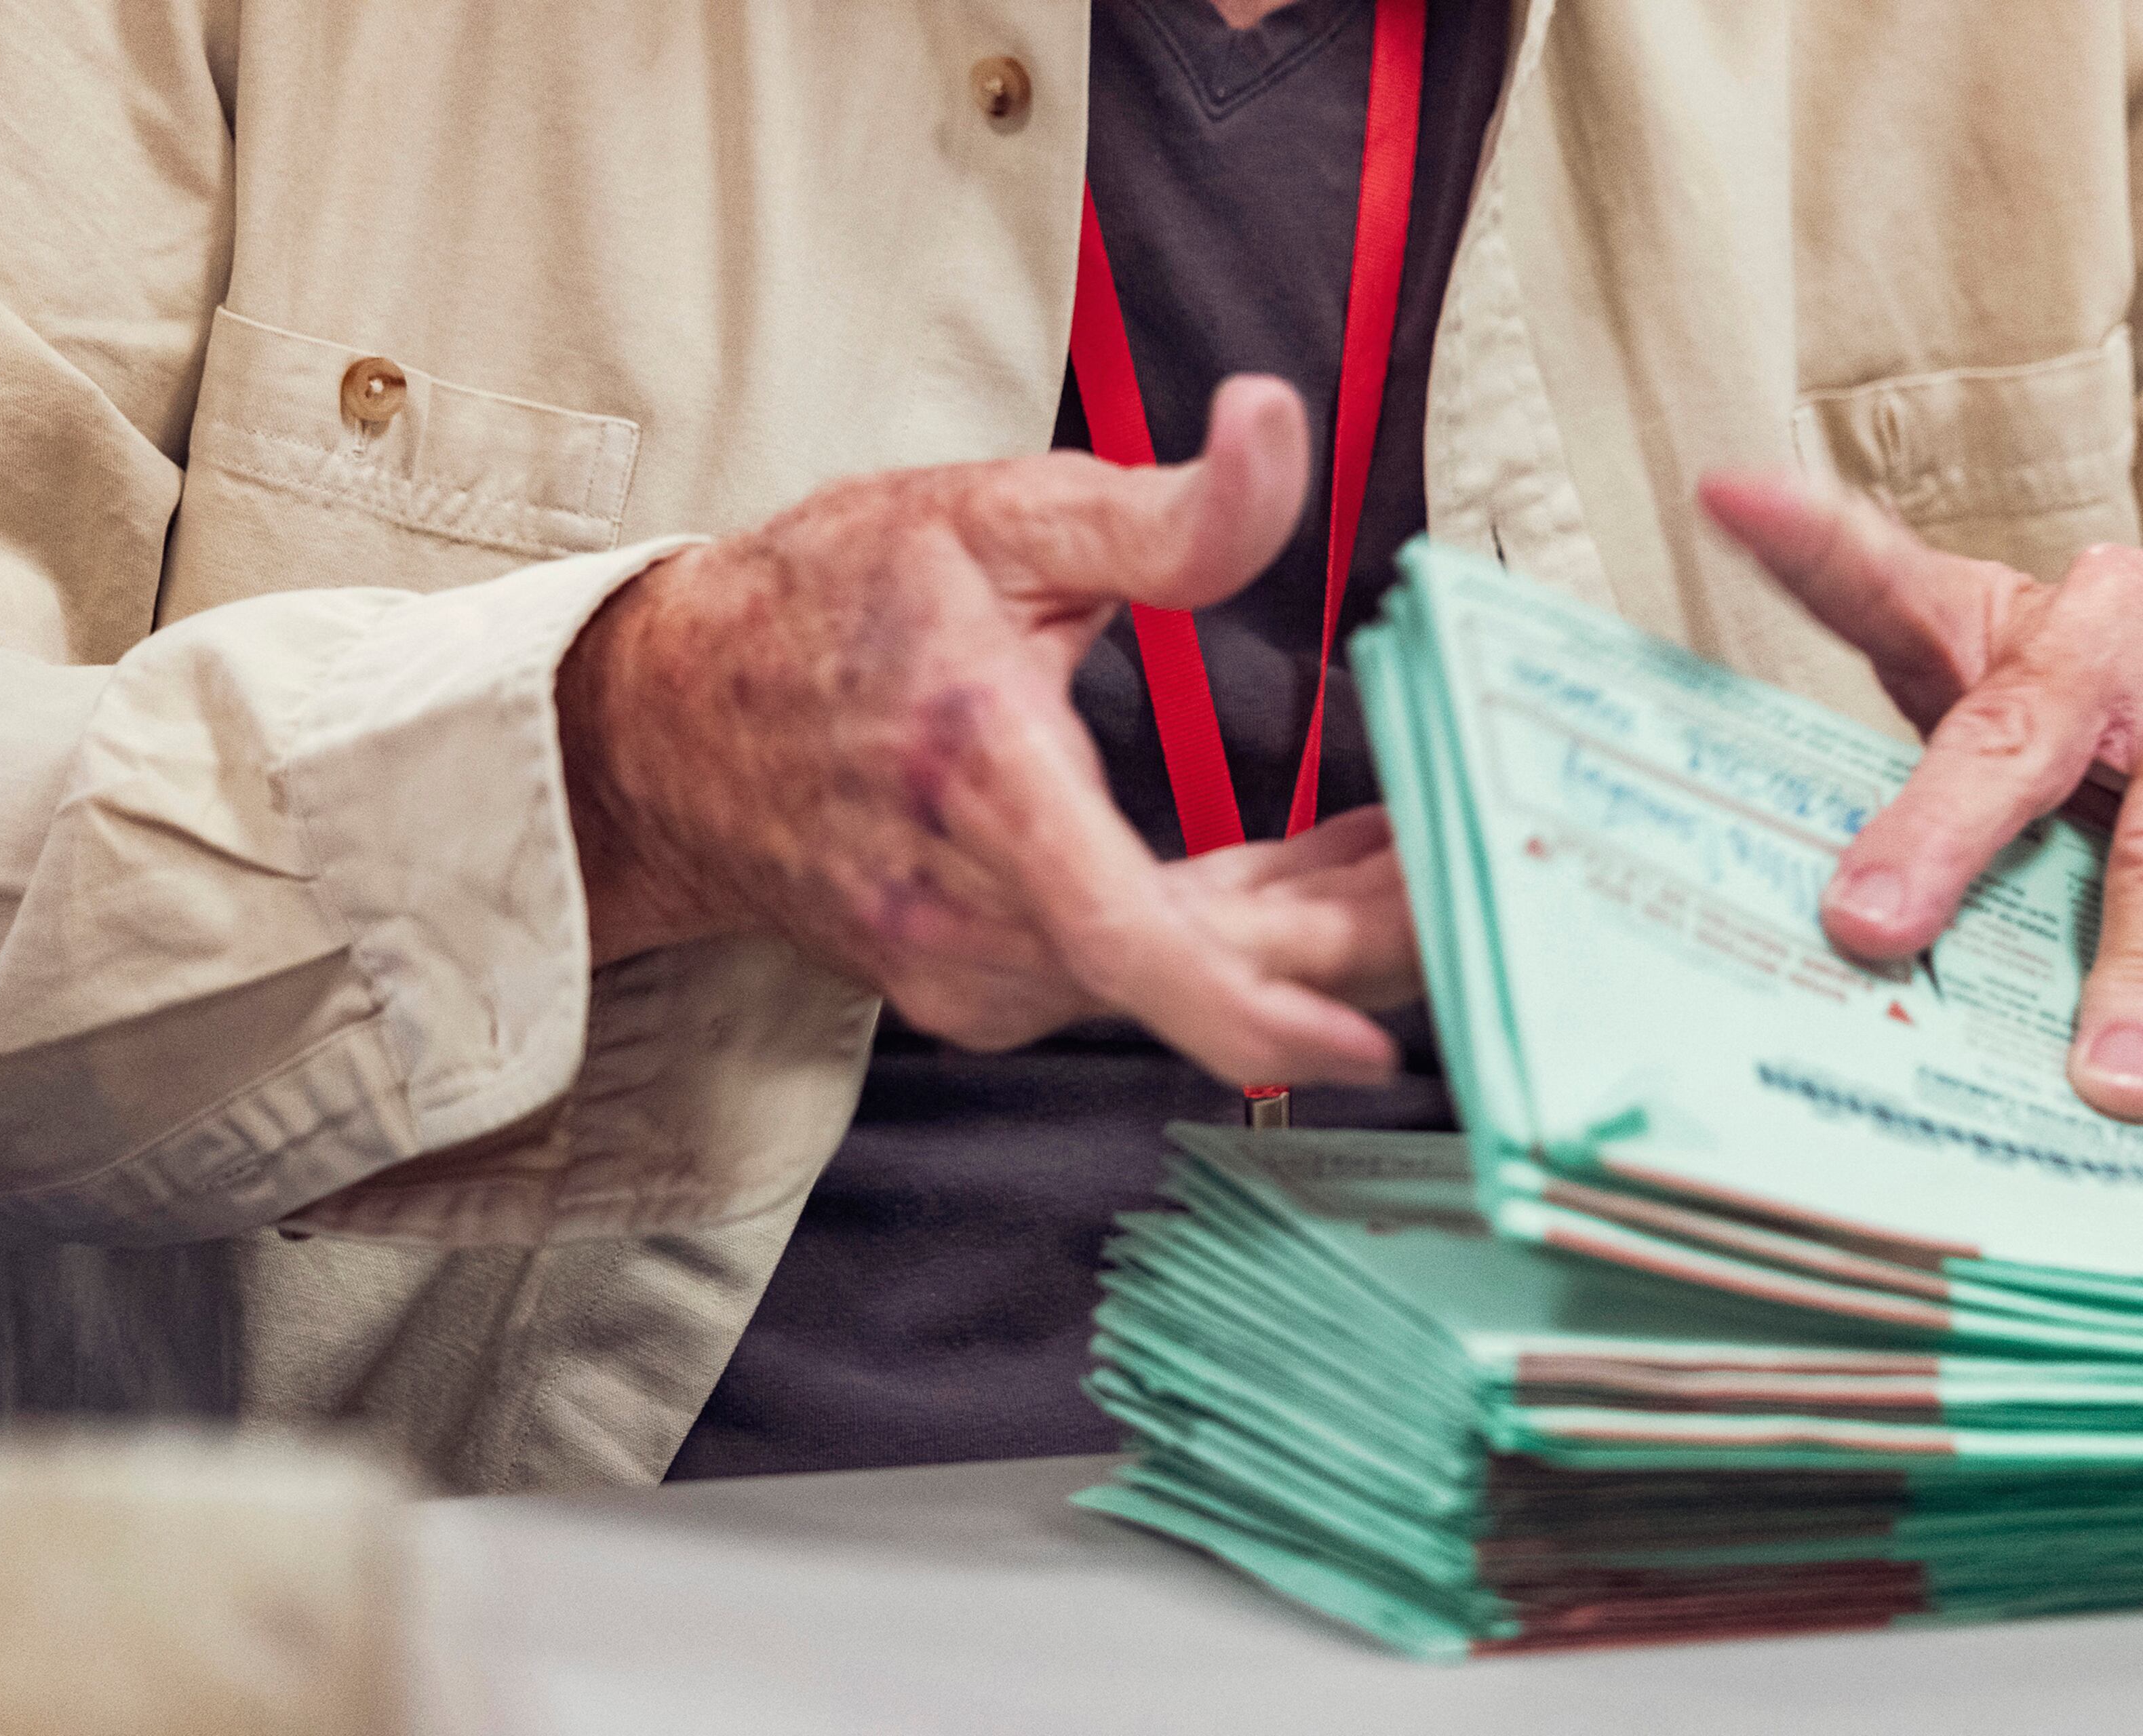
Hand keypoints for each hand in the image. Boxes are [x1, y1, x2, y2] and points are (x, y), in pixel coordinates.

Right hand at [555, 375, 1412, 1087]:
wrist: (668, 727)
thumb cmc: (823, 609)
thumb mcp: (989, 516)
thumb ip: (1157, 506)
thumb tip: (1278, 427)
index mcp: (979, 787)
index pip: (1138, 943)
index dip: (1266, 1012)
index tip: (1374, 1043)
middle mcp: (967, 914)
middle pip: (1199, 975)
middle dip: (1351, 939)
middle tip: (1473, 872)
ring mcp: (962, 970)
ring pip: (1178, 981)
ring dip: (1304, 930)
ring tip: (1411, 854)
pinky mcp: (970, 989)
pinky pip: (1133, 976)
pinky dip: (1233, 937)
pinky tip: (1308, 878)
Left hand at [1700, 470, 2142, 1126]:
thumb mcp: (2024, 769)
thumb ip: (1924, 816)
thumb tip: (1817, 937)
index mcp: (2021, 625)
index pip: (1892, 581)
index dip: (1811, 542)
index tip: (1727, 499)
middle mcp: (2129, 625)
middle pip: (2020, 725)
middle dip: (1943, 834)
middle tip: (1873, 928)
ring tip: (2110, 1085)